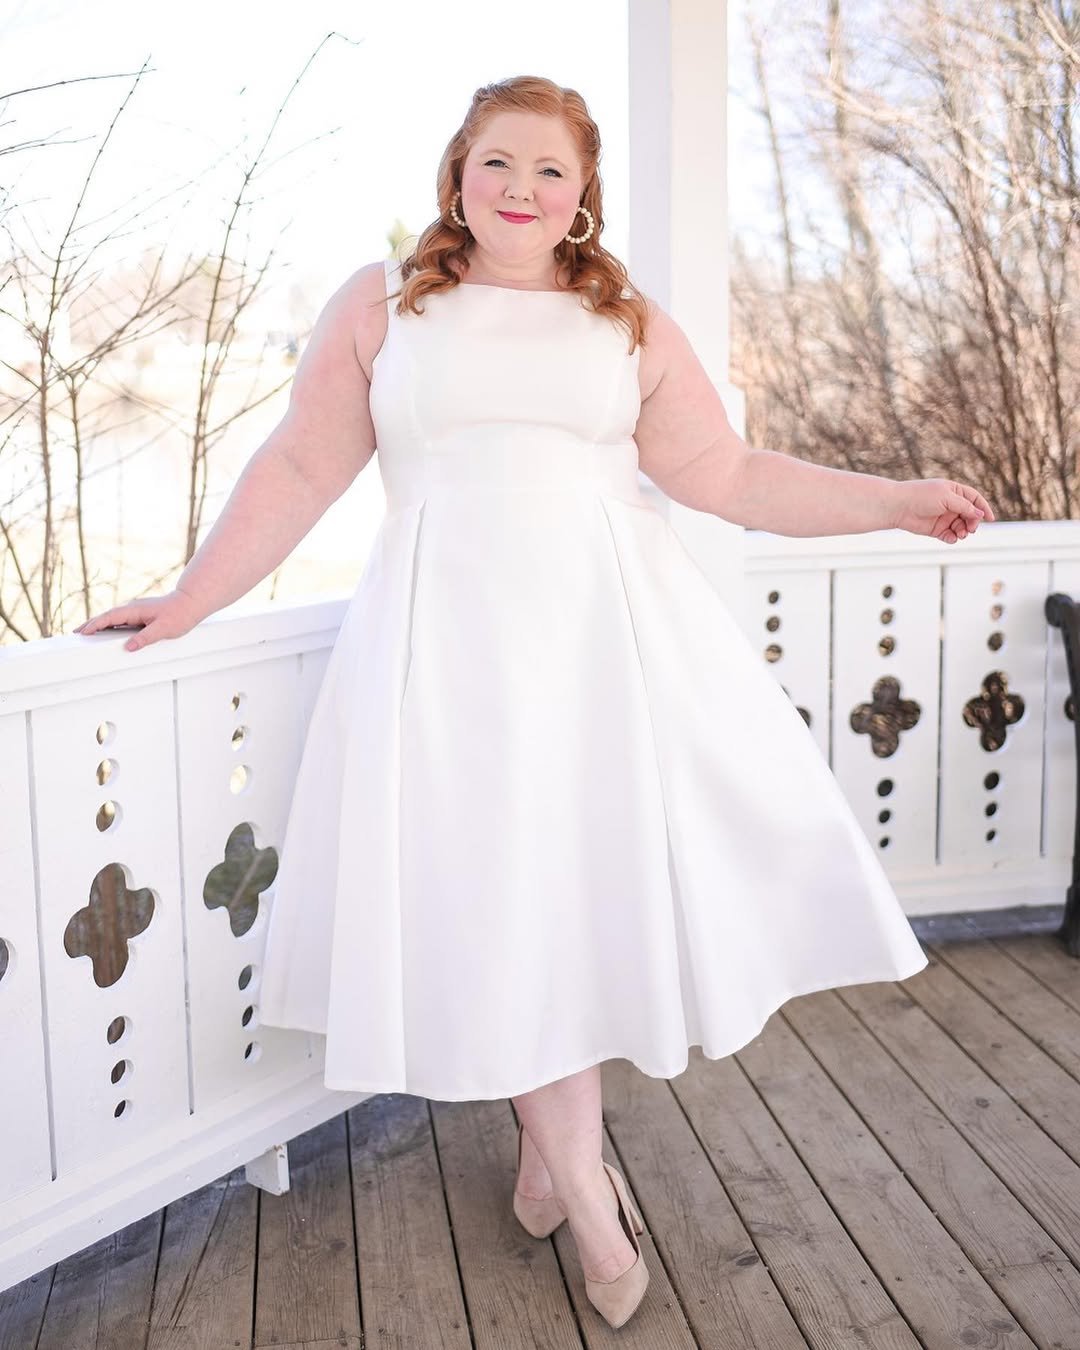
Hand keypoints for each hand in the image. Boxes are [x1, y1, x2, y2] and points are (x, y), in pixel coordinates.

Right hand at [72, 588, 205, 651]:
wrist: (191, 603)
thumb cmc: (179, 615)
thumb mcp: (163, 629)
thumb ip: (145, 638)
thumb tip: (128, 647)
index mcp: (135, 610)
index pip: (110, 618)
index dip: (95, 625)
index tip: (83, 631)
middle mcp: (133, 608)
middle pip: (107, 616)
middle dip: (91, 624)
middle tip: (76, 632)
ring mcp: (136, 611)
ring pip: (113, 618)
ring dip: (99, 624)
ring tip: (86, 632)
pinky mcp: (141, 614)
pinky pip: (121, 620)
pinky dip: (110, 625)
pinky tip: (107, 631)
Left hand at [890, 478, 994, 541]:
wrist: (898, 506)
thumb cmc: (921, 496)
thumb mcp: (947, 498)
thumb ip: (964, 506)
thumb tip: (980, 514)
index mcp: (954, 491)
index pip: (974, 499)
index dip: (983, 508)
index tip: (990, 519)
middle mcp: (950, 504)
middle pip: (970, 515)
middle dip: (973, 522)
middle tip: (971, 529)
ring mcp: (943, 517)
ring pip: (961, 527)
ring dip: (964, 531)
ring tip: (961, 534)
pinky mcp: (936, 529)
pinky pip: (950, 535)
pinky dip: (953, 538)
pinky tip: (951, 538)